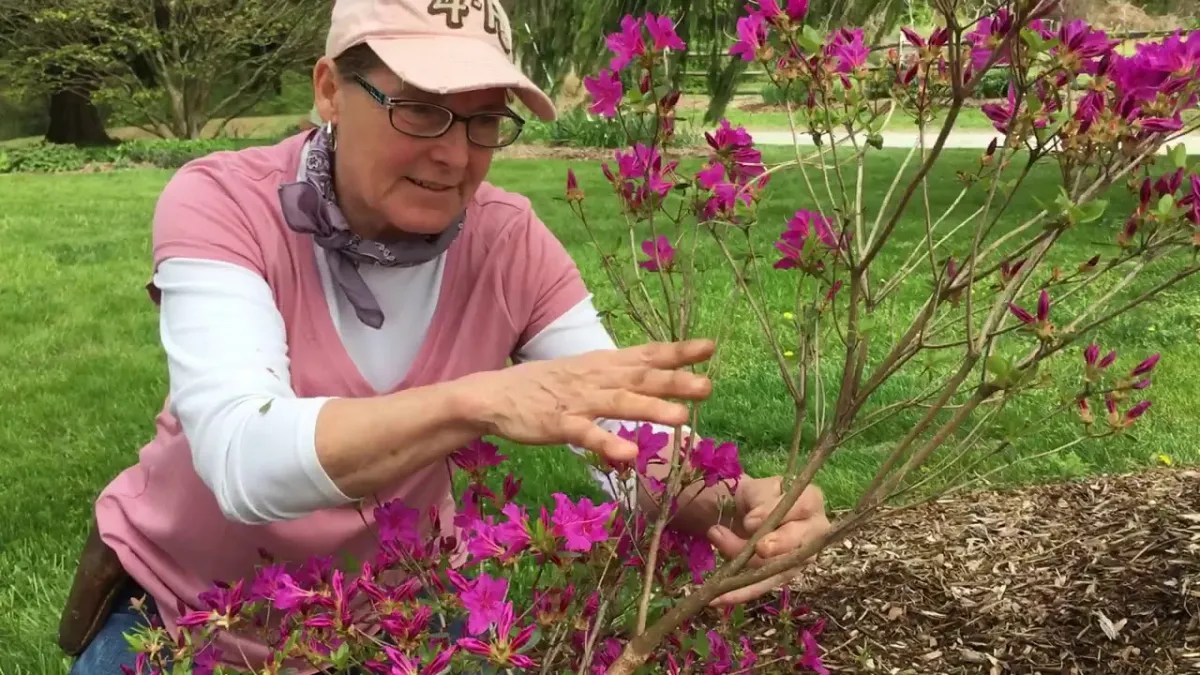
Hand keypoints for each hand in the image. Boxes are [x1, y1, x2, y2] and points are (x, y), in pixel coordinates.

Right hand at [463, 339, 714, 463]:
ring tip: (682, 419)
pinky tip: (629, 455)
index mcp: (603, 365)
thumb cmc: (544, 386)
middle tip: (708, 386)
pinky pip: (586, 435)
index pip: (645, 355)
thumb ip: (619, 377)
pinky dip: (607, 444)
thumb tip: (657, 378)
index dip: (677, 351)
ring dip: (650, 410)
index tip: (710, 347)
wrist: (493, 395)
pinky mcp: (558, 424)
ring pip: (619, 404)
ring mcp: (577, 401)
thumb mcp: (585, 373)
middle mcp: (595, 378)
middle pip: (640, 378)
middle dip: (675, 381)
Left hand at [706, 476, 829, 605]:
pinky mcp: (782, 576)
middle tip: (758, 548)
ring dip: (747, 567)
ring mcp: (800, 558)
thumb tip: (754, 524)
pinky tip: (717, 598)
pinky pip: (763, 586)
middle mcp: (813, 533)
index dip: (776, 514)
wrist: (745, 513)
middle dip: (778, 546)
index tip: (749, 520)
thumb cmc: (756, 497)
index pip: (802, 506)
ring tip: (718, 551)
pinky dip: (740, 593)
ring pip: (779, 568)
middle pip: (800, 542)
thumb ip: (759, 500)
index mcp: (810, 502)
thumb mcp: (755, 488)